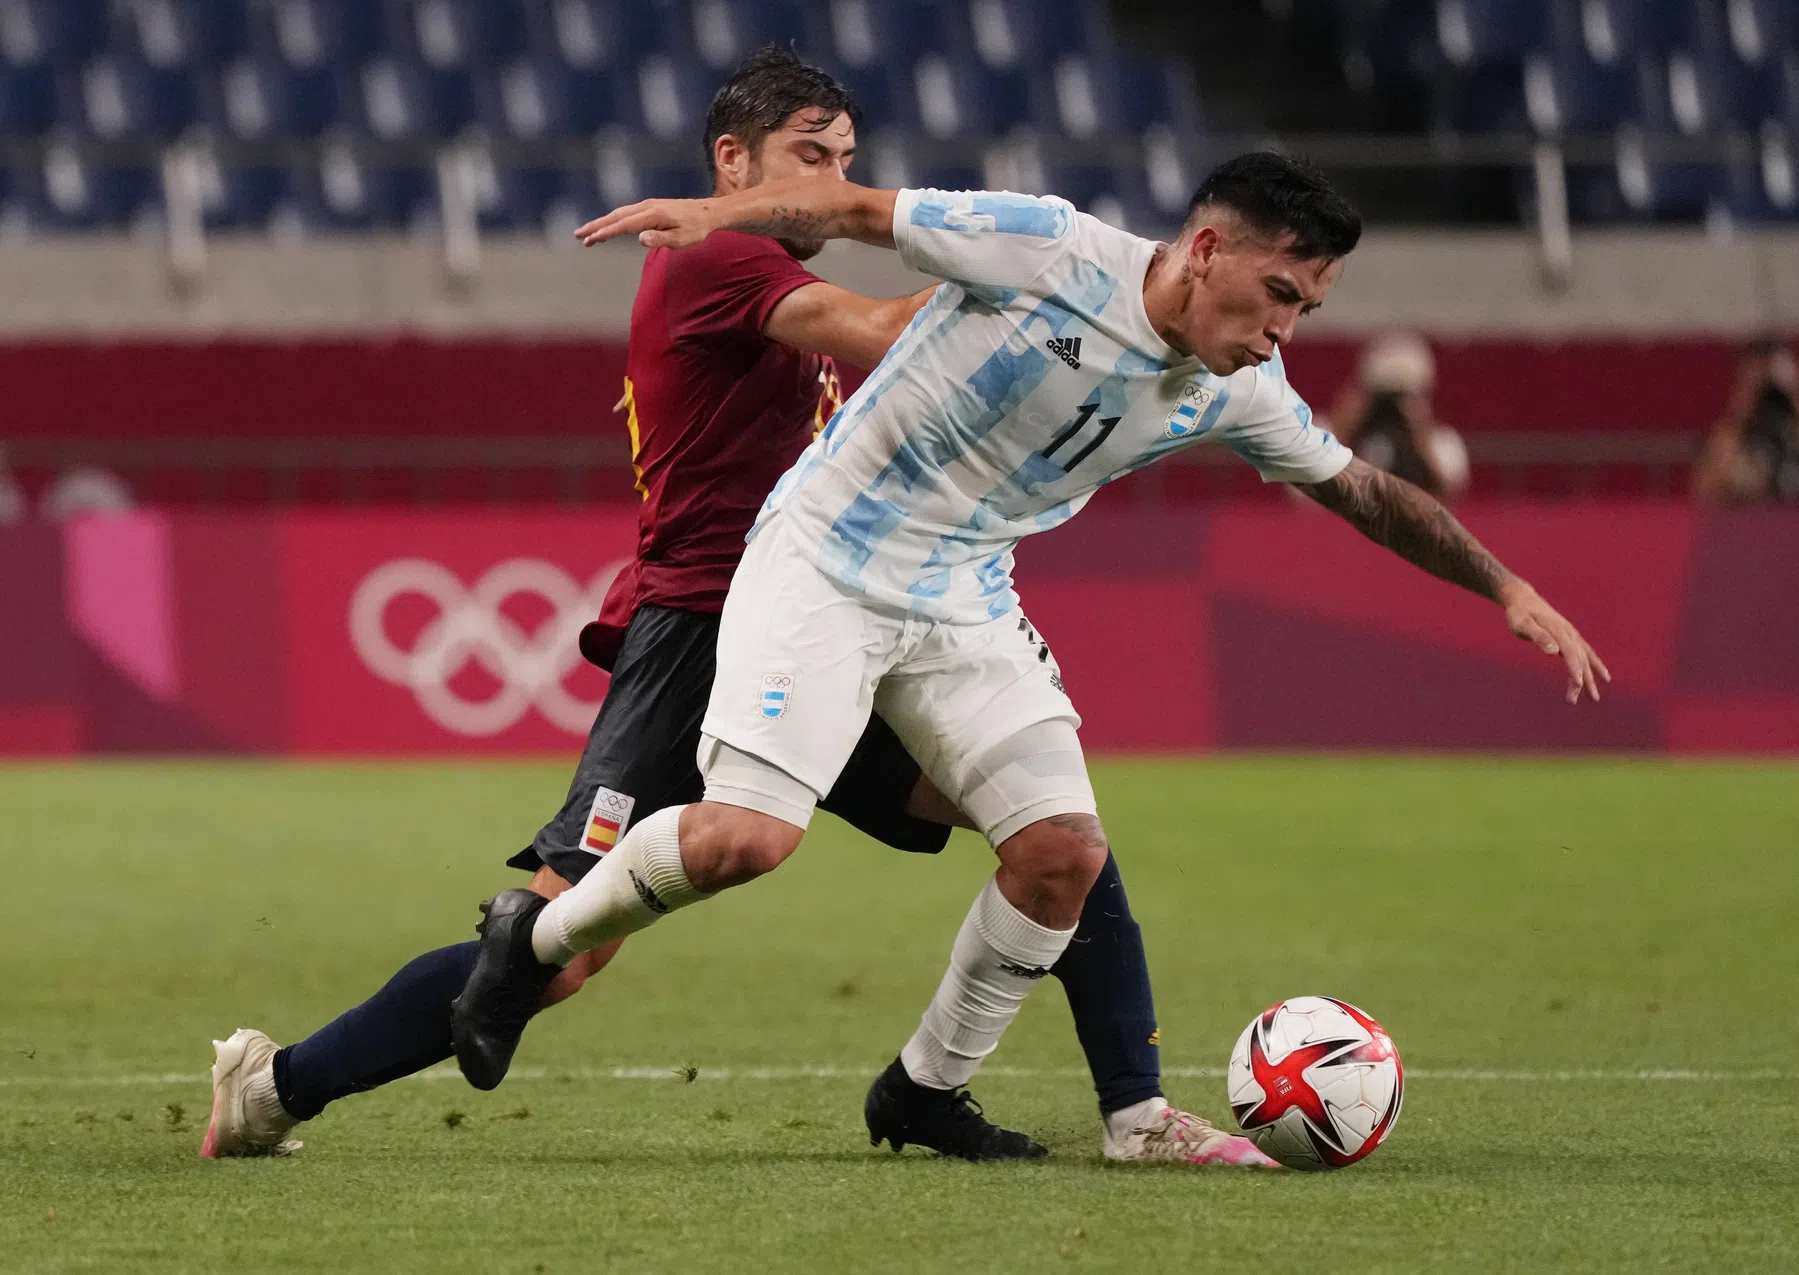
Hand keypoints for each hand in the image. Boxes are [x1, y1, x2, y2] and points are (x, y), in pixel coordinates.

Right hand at [576, 198, 718, 248]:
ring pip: (619, 213)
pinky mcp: (649, 207)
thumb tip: (639, 239)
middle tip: (578, 236)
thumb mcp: (681, 239)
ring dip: (601, 223)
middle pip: (616, 216)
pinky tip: (607, 227)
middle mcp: (647, 207)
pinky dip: (613, 220)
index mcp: (653, 215)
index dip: (606, 232)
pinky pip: (626, 213)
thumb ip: (660, 240)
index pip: (624, 225)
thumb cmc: (695, 229)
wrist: (707, 212)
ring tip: (587, 234)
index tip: (591, 239)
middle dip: (596, 226)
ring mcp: (647, 205)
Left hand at [1498, 579, 1610, 703]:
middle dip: (1581, 680)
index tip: (1576, 684)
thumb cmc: (1519, 612)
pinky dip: (1593, 665)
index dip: (1574, 668)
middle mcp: (1569, 633)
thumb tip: (1554, 651)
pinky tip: (1600, 678)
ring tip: (1594, 698)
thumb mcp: (1522, 623)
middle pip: (1579, 659)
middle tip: (1574, 700)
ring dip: (1589, 678)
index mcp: (1558, 630)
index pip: (1570, 652)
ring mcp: (1571, 634)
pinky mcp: (1569, 637)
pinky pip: (1584, 653)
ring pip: (1584, 658)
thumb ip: (1537, 636)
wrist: (1522, 598)